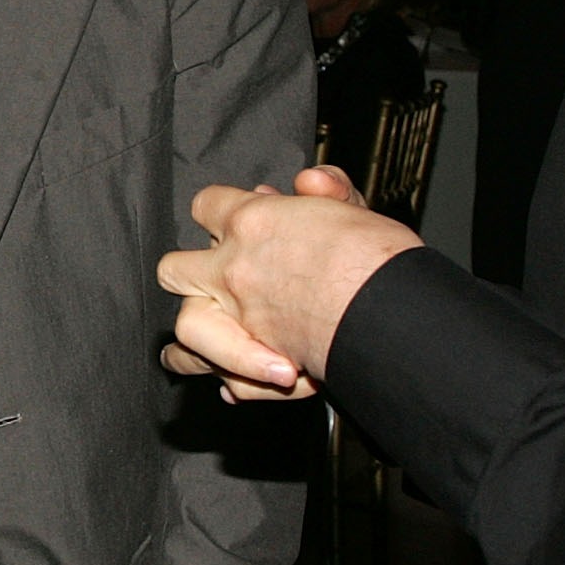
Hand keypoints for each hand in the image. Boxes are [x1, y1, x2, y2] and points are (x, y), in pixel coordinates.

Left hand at [158, 168, 420, 401]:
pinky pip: (227, 377)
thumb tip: (309, 180)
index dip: (216, 212)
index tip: (227, 222)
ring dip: (192, 342)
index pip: (206, 205)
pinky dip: (233, 383)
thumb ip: (327, 190)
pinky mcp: (256, 365)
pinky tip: (235, 384)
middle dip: (185, 276)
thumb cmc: (377, 260)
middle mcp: (234, 270)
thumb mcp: (354, 206)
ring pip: (186, 328)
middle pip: (175, 270)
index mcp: (252, 221)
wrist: (389, 314)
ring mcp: (240, 319)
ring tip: (193, 351)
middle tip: (203, 283)